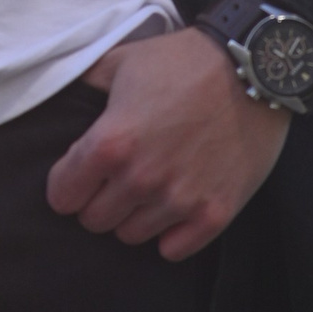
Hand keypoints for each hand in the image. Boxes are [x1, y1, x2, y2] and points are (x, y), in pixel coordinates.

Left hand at [46, 26, 288, 261]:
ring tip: (149, 188)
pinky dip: (171, 235)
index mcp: (110, 145)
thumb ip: (85, 84)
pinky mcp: (215, 213)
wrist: (253, 68)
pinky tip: (176, 207)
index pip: (62, 196)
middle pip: (95, 221)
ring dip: (134, 215)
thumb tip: (60, 96)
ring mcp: (179, 201)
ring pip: (132, 236)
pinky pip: (174, 251)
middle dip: (99, 200)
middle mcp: (140, 179)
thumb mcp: (122, 61)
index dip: (67, 184)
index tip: (80, 175)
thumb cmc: (183, 61)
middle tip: (117, 179)